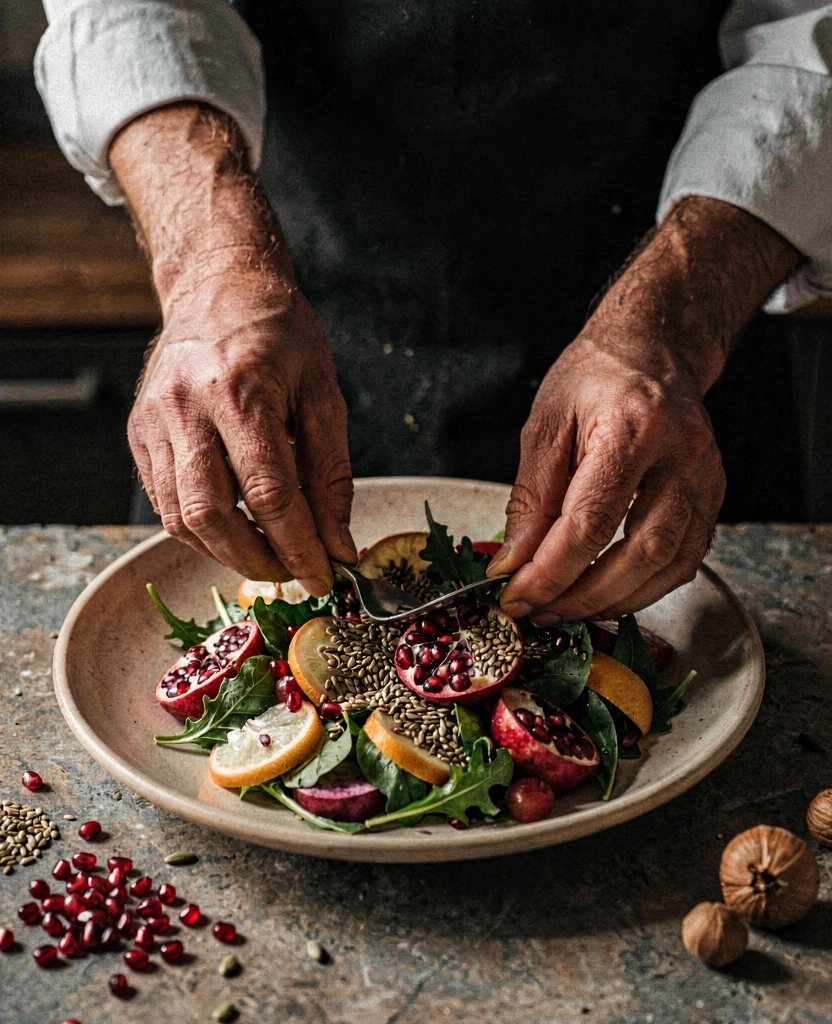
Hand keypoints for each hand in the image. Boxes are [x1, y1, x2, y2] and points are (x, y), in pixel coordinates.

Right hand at [129, 282, 354, 594]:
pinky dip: (201, 530)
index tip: (325, 575)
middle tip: (294, 573)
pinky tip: (235, 530)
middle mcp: (186, 408)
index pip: (269, 494)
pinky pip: (164, 502)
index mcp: (240, 392)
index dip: (299, 546)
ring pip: (181, 519)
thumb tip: (339, 543)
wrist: (218, 287)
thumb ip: (331, 474)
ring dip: (227, 552)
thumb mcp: (323, 395)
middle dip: (258, 560)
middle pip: (213, 516)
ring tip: (268, 555)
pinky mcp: (138, 432)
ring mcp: (153, 422)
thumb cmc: (280, 336)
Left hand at [492, 334, 723, 621]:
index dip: (551, 571)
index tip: (516, 596)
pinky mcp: (713, 496)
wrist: (652, 348)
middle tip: (541, 611)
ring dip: (615, 600)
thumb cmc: (595, 377)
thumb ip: (531, 497)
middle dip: (584, 595)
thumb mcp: (544, 424)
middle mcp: (682, 455)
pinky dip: (644, 587)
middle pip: (641, 552)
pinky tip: (607, 591)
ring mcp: (706, 478)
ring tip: (567, 608)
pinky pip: (685, 560)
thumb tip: (515, 562)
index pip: (591, 521)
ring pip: (670, 566)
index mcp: (632, 428)